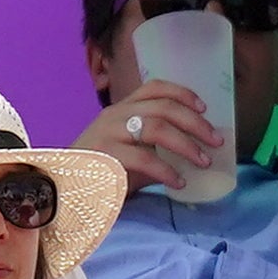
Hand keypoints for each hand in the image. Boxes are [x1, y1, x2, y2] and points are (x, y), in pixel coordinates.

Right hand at [79, 83, 224, 192]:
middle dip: (195, 123)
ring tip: (203, 161)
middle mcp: (115, 115)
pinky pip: (144, 158)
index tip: (204, 108)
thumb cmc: (99, 174)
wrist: (62, 191)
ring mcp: (108, 133)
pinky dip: (167, 171)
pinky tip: (179, 182)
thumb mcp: (128, 153)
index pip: (154, 87)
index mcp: (120, 109)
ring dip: (186, 145)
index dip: (182, 93)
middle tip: (215, 141)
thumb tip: (194, 152)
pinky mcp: (106, 156)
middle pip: (163, 107)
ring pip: (157, 128)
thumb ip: (153, 148)